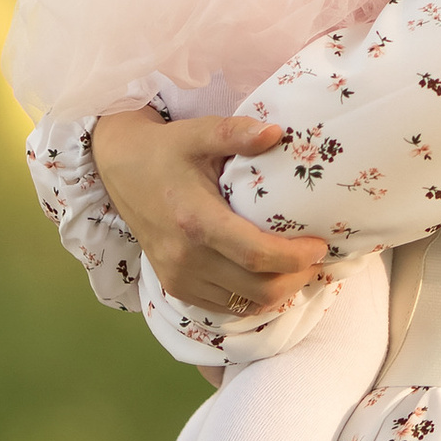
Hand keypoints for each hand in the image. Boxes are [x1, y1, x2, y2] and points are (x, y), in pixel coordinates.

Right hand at [90, 107, 331, 317]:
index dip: (295, 258)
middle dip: (297, 278)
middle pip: (258, 289)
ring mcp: (179, 278)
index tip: (320, 245)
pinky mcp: (176, 287)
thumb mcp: (199, 133)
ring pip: (245, 304)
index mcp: (196, 220)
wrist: (120, 168)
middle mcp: (186, 258)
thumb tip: (277, 132)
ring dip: (279, 292)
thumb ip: (236, 133)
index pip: (256, 255)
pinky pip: (226, 307)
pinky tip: (268, 276)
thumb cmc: (166, 150)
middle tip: (317, 258)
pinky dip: (253, 298)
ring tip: (298, 267)